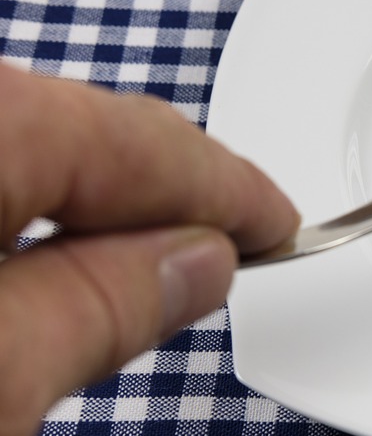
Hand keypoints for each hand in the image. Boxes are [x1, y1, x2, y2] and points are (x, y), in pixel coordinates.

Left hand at [0, 63, 297, 435]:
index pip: (138, 141)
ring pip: (19, 150)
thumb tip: (195, 262)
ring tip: (138, 267)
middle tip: (231, 246)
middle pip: (73, 128)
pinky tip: (31, 262)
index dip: (229, 190)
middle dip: (159, 193)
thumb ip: (100, 307)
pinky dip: (17, 213)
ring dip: (84, 207)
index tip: (281, 226)